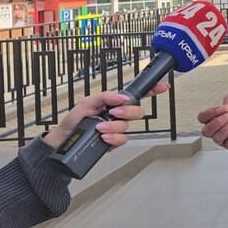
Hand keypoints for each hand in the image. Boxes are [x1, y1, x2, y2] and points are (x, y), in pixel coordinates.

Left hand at [43, 82, 170, 149]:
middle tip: (114, 112)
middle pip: (138, 111)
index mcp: (114, 103)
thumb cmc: (74, 120)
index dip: (152, 90)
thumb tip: (121, 97)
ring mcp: (117, 129)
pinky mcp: (114, 142)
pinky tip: (104, 137)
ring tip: (100, 128)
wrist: (63, 140)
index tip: (163, 86)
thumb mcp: (88, 102)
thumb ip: (106, 97)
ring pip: (128, 126)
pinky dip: (113, 138)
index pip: (137, 95)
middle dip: (128, 112)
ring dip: (114, 126)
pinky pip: (122, 139)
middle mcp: (119, 116)